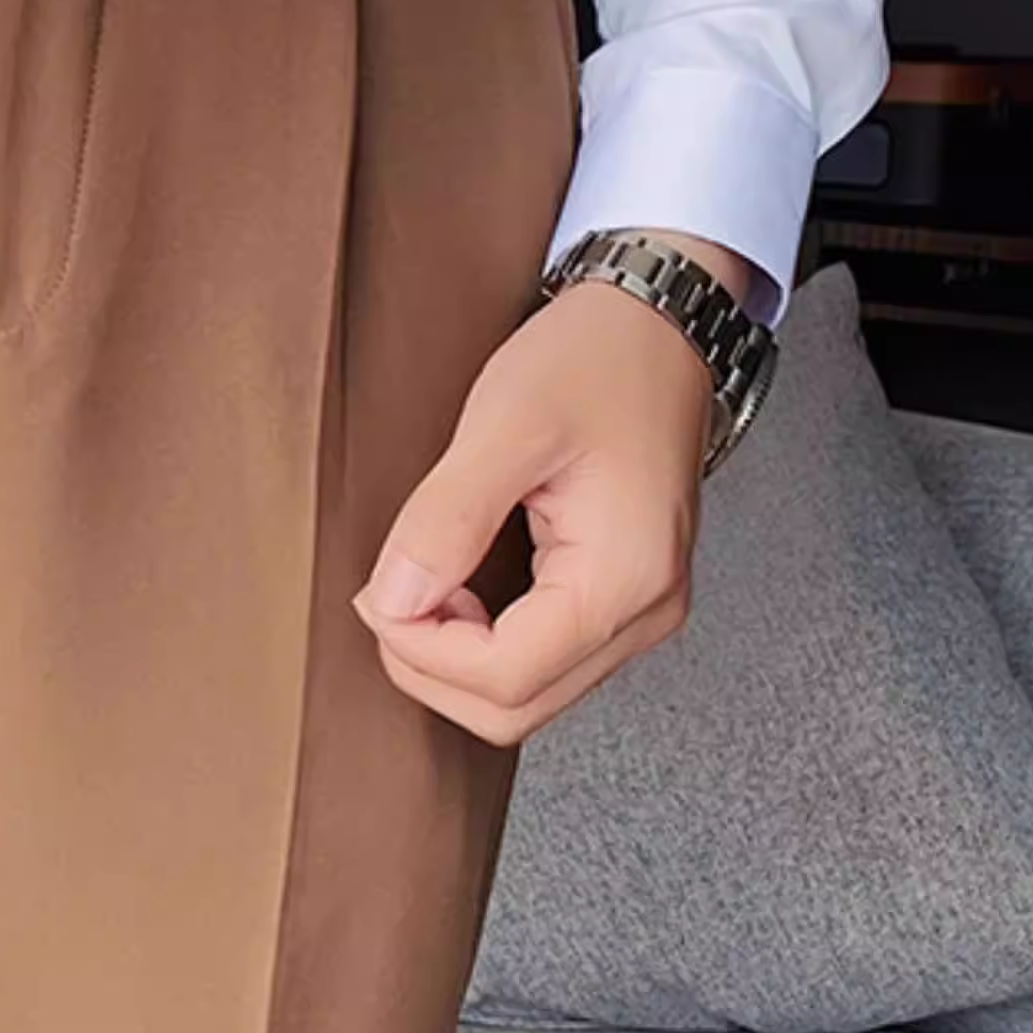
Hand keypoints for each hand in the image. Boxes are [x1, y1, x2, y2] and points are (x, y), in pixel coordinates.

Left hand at [351, 228, 757, 745]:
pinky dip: (484, 645)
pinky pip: (543, 662)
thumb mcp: (506, 423)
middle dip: (433, 667)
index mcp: (627, 577)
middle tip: (391, 594)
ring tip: (428, 582)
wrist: (655, 322)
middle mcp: (647, 612)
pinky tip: (461, 588)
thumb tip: (394, 600)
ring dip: (456, 660)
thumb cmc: (597, 359)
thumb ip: (445, 520)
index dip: (423, 651)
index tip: (377, 593)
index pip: (506, 678)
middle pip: (516, 709)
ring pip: (528, 698)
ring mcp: (640, 612)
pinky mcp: (622, 600)